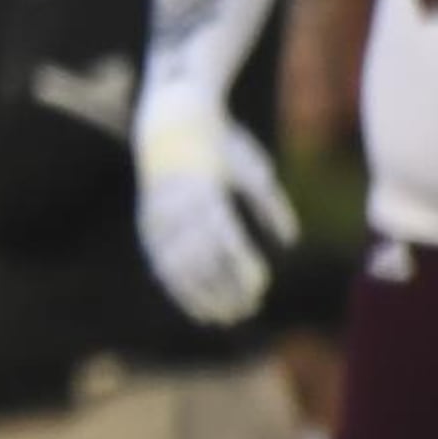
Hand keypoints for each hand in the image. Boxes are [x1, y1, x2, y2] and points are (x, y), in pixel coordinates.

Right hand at [135, 100, 293, 325]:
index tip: (261, 286)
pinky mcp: (148, 223)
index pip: (224, 238)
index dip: (241, 266)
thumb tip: (289, 242)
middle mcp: (178, 206)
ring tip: (222, 317)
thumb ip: (272, 205)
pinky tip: (195, 304)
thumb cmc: (224, 144)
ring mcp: (159, 215)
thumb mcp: (254, 168)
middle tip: (247, 310)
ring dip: (200, 295)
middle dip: (223, 288)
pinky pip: (160, 262)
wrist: (172, 121)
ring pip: (177, 265)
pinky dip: (177, 287)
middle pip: (200, 258)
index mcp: (207, 190)